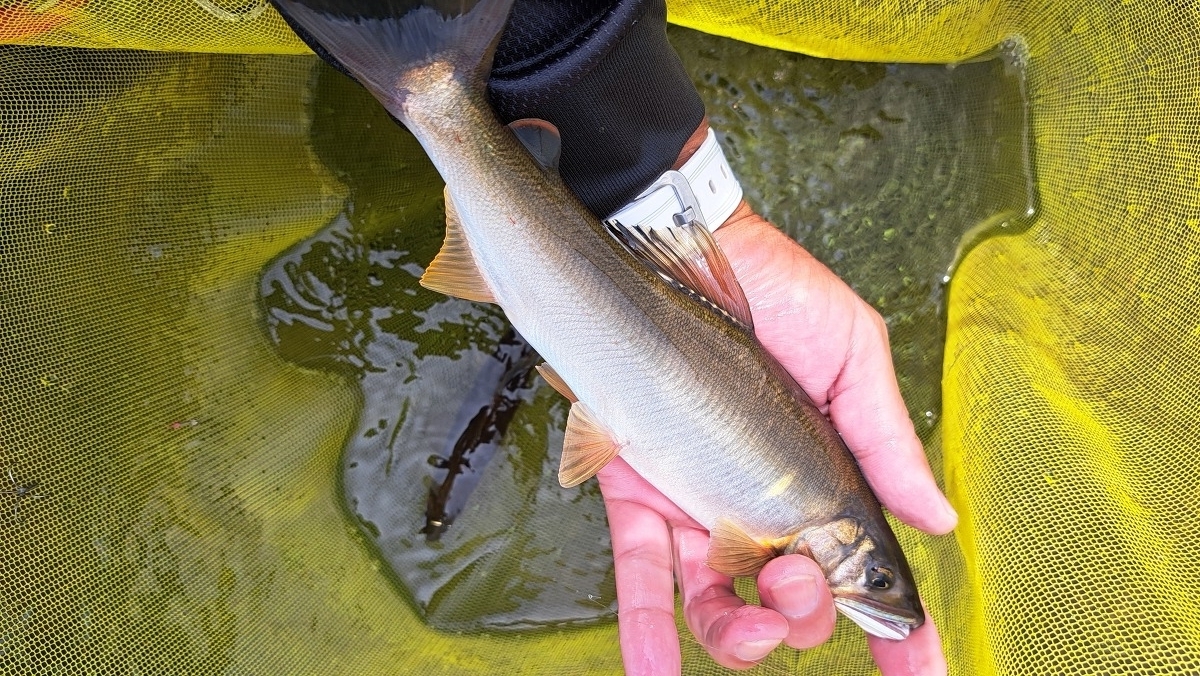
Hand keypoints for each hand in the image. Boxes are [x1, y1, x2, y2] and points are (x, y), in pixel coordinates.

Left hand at [596, 202, 957, 674]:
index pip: (863, 566)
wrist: (676, 244)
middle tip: (805, 576)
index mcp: (819, 478)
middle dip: (810, 612)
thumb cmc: (773, 291)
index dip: (895, 627)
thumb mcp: (851, 354)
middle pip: (793, 598)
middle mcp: (760, 502)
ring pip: (719, 605)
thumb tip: (938, 519)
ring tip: (750, 636)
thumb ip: (885, 439)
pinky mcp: (637, 491)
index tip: (923, 674)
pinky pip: (641, 573)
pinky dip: (648, 631)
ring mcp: (697, 503)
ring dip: (739, 641)